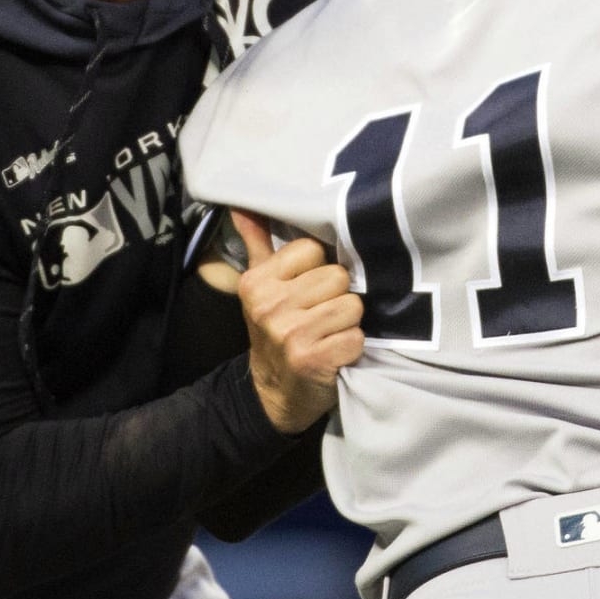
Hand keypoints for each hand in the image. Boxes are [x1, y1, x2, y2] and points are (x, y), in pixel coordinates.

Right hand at [232, 210, 363, 434]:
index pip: (312, 249)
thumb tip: (243, 206)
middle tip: (320, 314)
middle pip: (338, 277)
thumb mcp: (261, 287)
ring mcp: (290, 334)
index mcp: (257, 282)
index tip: (308, 289)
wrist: (273, 392)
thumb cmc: (276, 330)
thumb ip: (258, 243)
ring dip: (347, 322)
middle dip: (337, 296)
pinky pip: (356, 337)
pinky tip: (335, 352)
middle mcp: (270, 306)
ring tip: (329, 332)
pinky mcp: (314, 360)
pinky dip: (352, 347)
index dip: (319, 268)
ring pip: (352, 305)